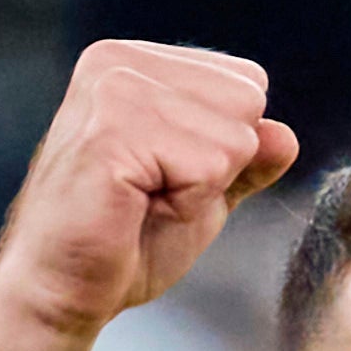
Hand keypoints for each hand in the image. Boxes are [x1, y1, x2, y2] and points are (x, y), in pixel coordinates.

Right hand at [0, 40, 294, 338]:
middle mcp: (119, 60)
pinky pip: (207, 168)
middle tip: (156, 195)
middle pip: (247, 101)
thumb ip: (246, 160)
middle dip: (219, 166)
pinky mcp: (110, 132)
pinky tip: (136, 210)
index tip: (168, 176)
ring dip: (201, 189)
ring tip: (144, 202)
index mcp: (137, 61)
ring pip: (234, 136)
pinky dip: (187, 205)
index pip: (247, 82)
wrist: (64, 290)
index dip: (226, 148)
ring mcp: (111, 89)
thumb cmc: (126, 243)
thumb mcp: (204, 193)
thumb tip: (286, 134)